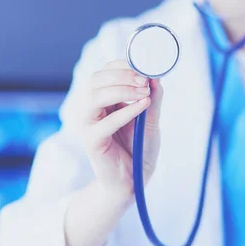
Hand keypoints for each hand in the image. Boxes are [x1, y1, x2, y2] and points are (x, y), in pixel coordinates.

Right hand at [78, 59, 164, 198]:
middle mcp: (91, 108)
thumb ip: (153, 98)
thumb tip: (156, 76)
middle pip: (96, 80)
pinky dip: (125, 111)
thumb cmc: (139, 148)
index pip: (104, 72)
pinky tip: (143, 106)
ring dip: (122, 90)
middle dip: (121, 75)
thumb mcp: (150, 118)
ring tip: (144, 93)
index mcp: (102, 99)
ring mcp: (88, 124)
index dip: (121, 65)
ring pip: (95, 97)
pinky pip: (106, 122)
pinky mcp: (92, 141)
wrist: (135, 180)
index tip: (143, 66)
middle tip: (144, 80)